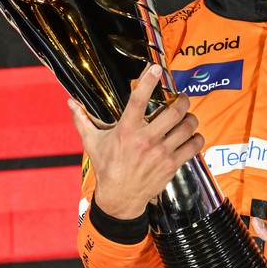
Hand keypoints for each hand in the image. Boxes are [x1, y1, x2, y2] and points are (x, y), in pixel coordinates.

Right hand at [70, 64, 203, 219]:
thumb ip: (82, 120)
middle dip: (182, 100)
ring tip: (187, 117)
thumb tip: (70, 102)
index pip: (138, 100)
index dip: (148, 81)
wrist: (119, 198)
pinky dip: (196, 137)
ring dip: (191, 118)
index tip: (155, 68)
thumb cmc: (106, 167)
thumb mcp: (92, 142)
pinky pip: (193, 145)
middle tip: (182, 98)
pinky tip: (191, 136)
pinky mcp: (171, 165)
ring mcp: (161, 153)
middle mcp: (145, 140)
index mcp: (126, 130)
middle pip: (174, 112)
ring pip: (187, 127)